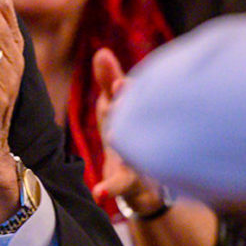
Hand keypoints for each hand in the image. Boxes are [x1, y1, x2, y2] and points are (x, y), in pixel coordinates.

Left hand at [91, 48, 164, 213]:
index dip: (123, 89)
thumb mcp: (115, 108)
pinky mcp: (132, 182)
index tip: (119, 82)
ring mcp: (140, 159)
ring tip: (112, 133)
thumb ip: (108, 82)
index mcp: (136, 113)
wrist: (147, 183)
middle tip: (120, 89)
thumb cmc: (130, 135)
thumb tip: (101, 52)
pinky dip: (110, 188)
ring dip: (124, 141)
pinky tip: (99, 192)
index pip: (130, 98)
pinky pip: (122, 185)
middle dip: (127, 105)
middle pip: (136, 119)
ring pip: (133, 150)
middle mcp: (142, 133)